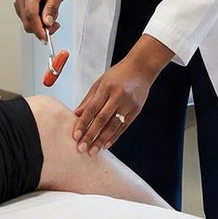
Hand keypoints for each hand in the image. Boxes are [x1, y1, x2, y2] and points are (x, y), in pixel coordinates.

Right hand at [14, 0, 67, 41]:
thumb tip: (47, 23)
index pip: (31, 14)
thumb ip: (53, 7)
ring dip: (40, 24)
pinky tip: (44, 13)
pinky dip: (37, 21)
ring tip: (51, 14)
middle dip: (41, 28)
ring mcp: (19, 1)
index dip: (38, 29)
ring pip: (27, 22)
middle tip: (55, 25)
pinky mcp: (20, 5)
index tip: (45, 38)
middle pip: (27, 21)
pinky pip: (27, 19)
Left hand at [72, 37, 172, 154]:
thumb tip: (76, 115)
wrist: (141, 68)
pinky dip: (114, 137)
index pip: (92, 109)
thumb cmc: (119, 74)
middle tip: (81, 148)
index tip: (76, 136)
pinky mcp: (136, 110)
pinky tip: (106, 145)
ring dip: (102, 140)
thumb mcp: (100, 83)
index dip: (83, 123)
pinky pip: (123, 127)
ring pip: (113, 125)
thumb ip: (88, 100)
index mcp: (106, 88)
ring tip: (93, 151)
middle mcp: (118, 96)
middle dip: (91, 135)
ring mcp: (128, 104)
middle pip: (102, 119)